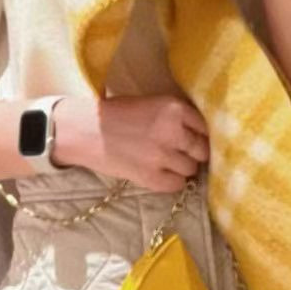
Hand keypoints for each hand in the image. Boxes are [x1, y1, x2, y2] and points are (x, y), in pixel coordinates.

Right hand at [52, 94, 209, 192]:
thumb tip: (201, 134)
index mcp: (174, 108)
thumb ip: (176, 116)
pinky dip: (172, 182)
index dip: (202, 135)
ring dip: (183, 168)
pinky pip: (177, 185)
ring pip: (191, 169)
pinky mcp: (151, 177)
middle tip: (182, 153)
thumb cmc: (116, 114)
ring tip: (167, 163)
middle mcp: (173, 132)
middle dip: (195, 153)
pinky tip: (160, 173)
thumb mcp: (151, 104)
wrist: (84, 131)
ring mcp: (163, 156)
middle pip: (203, 150)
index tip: (196, 139)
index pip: (206, 127)